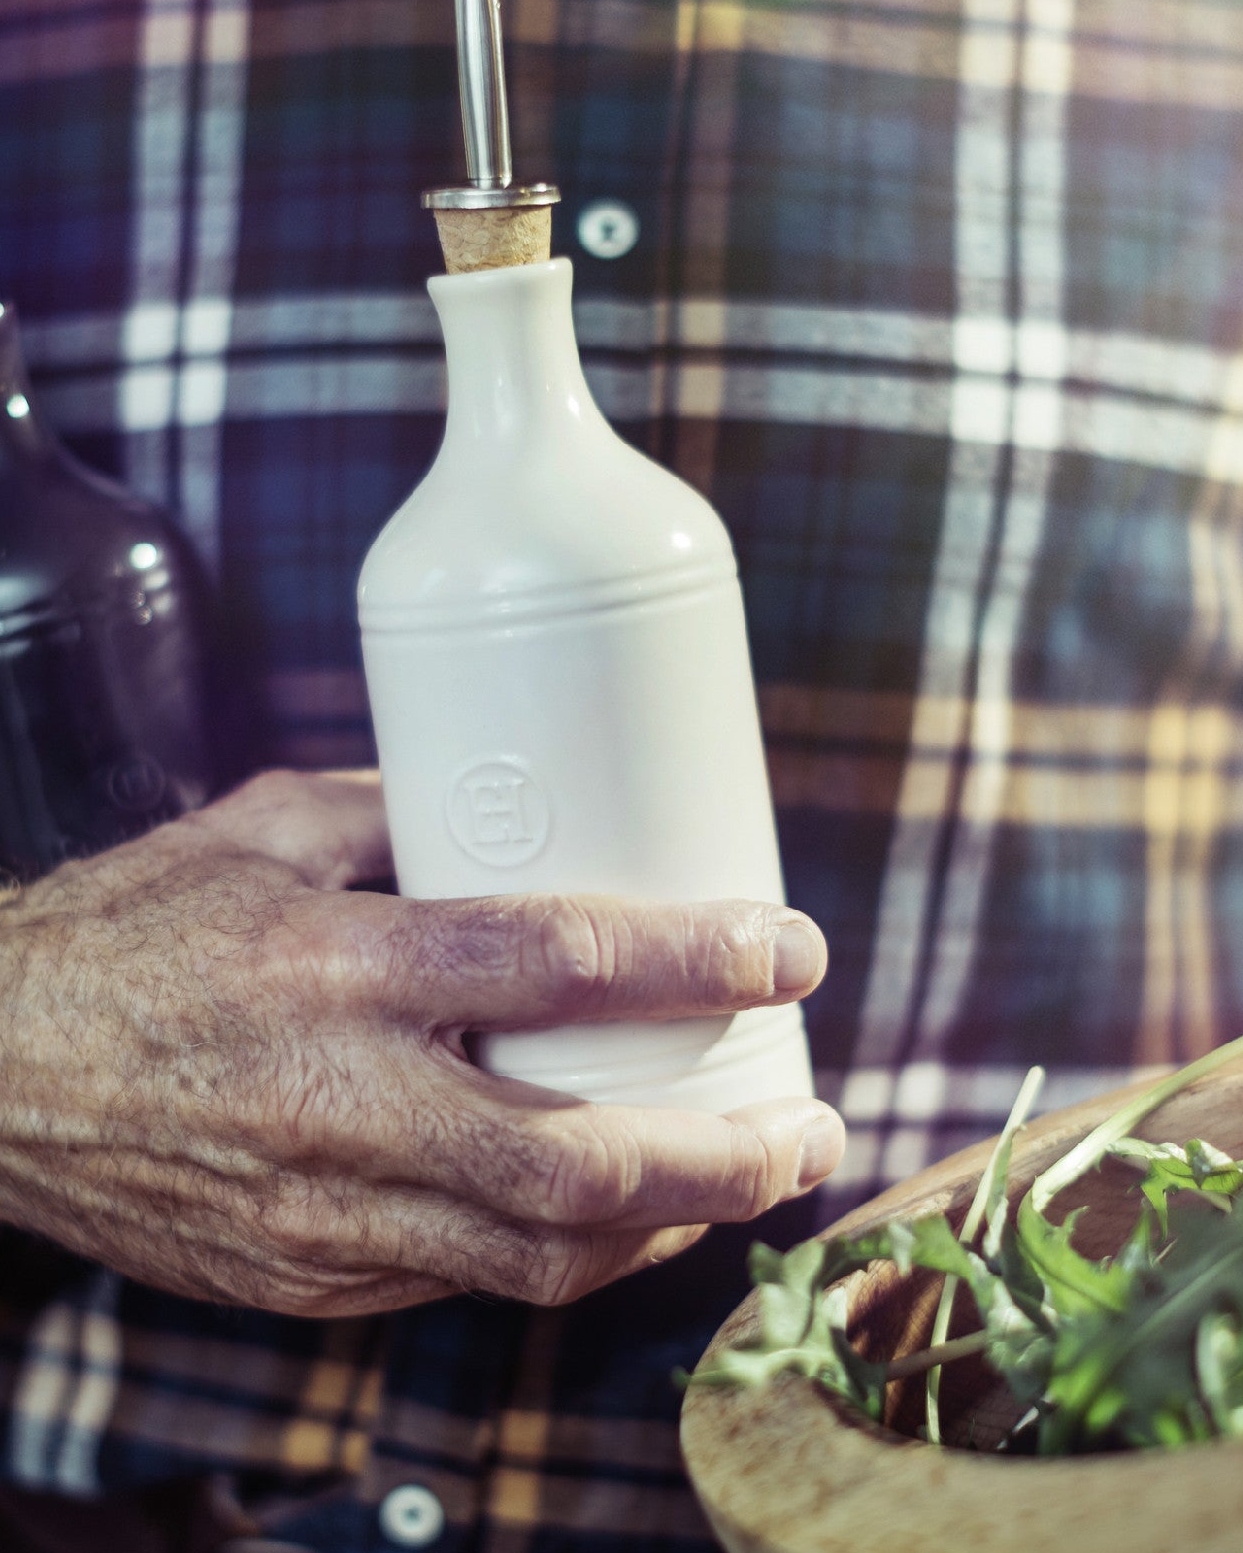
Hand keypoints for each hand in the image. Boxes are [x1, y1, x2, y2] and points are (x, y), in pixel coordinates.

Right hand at [0, 770, 839, 1317]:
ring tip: (747, 1177)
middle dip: (724, 1157)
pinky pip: (469, 1280)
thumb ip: (404, 815)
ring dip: (670, 1227)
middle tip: (807, 1124)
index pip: (555, 963)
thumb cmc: (128, 932)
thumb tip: (527, 804)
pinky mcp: (306, 1277)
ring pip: (540, 1256)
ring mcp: (323, 1215)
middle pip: (577, 1165)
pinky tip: (621, 1211)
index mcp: (334, 966)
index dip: (696, 959)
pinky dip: (569, 1252)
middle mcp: (339, 1105)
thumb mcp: (261, 829)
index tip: (789, 948)